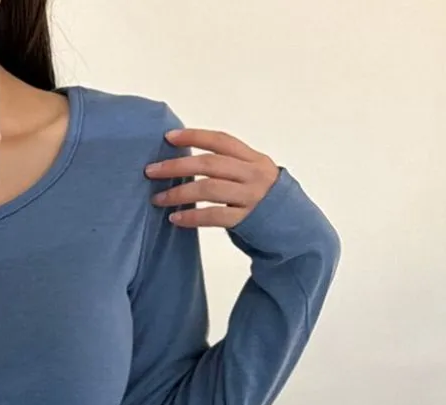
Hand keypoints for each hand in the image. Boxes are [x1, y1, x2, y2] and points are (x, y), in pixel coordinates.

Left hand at [145, 128, 279, 228]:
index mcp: (254, 158)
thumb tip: (188, 162)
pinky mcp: (247, 219)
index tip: (168, 136)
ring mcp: (251, 197)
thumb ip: (230, 167)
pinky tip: (175, 218)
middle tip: (151, 171)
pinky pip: (214, 216)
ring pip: (208, 189)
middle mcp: (254, 174)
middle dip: (176, 165)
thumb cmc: (264, 201)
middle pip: (209, 164)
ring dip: (178, 192)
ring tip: (157, 198)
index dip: (194, 136)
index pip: (220, 140)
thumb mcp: (253, 175)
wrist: (293, 228)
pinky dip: (192, 216)